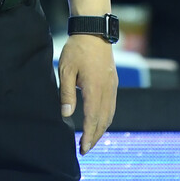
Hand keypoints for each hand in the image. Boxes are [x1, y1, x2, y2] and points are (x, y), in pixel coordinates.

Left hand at [59, 36, 117, 154]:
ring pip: (110, 114)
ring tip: (92, 140)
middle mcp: (107, 90)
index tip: (83, 148)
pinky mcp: (113, 82)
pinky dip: (106, 118)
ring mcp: (112, 86)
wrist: (93, 31)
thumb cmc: (77, 50)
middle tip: (85, 149)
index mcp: (95, 88)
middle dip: (95, 137)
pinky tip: (100, 122)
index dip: (88, 135)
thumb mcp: (66, 70)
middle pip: (104, 120)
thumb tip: (67, 115)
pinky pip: (112, 105)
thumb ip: (67, 93)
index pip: (93, 119)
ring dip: (102, 129)